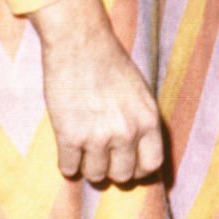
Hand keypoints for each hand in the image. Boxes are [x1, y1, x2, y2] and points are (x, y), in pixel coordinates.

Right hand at [30, 0, 163, 185]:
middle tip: (100, 155)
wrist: (79, 42)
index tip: (126, 164)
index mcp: (148, 120)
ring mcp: (98, 136)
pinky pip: (68, 168)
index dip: (138, 170)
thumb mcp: (139, 93)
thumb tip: (139, 157)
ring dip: (88, 165)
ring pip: (95, 175)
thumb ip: (141, 123)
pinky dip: (67, 162)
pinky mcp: (69, 136)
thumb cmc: (109, 63)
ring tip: (83, 147)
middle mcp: (126, 132)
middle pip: (122, 175)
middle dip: (111, 169)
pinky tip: (67, 146)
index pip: (151, 166)